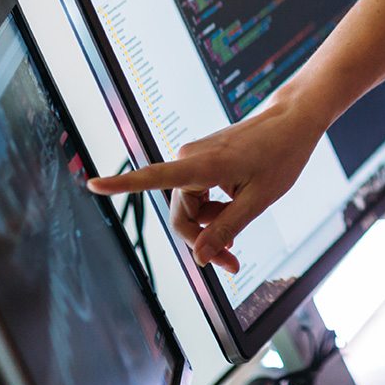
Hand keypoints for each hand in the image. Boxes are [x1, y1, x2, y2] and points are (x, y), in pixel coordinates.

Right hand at [87, 96, 322, 272]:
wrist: (293, 120)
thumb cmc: (281, 155)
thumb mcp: (260, 199)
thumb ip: (227, 228)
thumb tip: (199, 258)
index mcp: (203, 164)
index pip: (153, 176)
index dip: (122, 184)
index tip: (91, 183)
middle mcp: (191, 157)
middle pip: (181, 214)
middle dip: (201, 241)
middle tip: (232, 264)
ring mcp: (195, 157)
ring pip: (190, 207)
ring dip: (210, 227)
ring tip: (239, 239)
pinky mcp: (203, 158)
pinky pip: (198, 194)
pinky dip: (214, 210)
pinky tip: (235, 212)